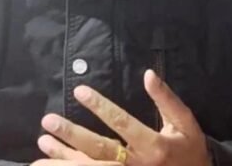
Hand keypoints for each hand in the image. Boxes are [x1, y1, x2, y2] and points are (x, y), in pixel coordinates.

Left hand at [37, 69, 211, 165]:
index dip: (100, 106)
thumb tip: (148, 74)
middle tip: (48, 121)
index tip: (79, 91)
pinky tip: (52, 162)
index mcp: (154, 145)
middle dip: (72, 134)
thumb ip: (166, 98)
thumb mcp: (184, 121)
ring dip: (65, 155)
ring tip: (42, 141)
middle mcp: (138, 164)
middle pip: (99, 149)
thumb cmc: (189, 147)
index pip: (121, 122)